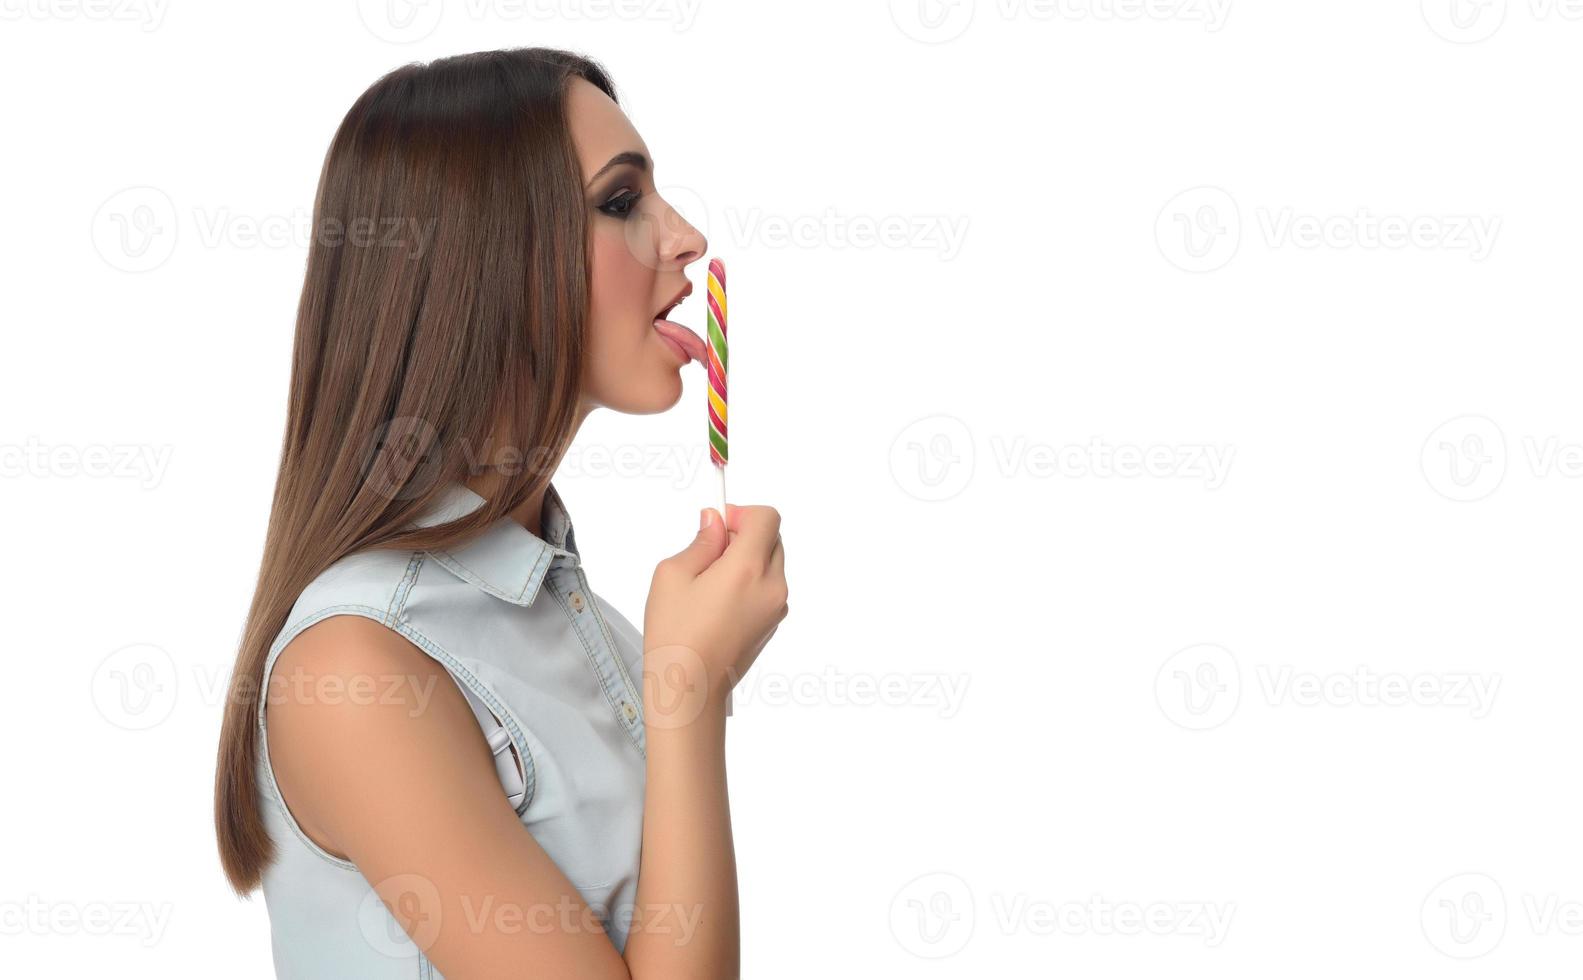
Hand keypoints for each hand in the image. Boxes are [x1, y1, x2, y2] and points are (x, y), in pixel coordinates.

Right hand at [642, 505, 787, 721]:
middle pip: (773, 538)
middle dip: (744, 536)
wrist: (689, 689)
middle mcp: (772, 586)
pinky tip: (720, 603)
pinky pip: (768, 588)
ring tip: (711, 583)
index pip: (767, 518)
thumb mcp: (673, 575)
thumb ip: (701, 542)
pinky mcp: (773, 623)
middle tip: (710, 554)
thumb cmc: (675, 634)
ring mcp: (777, 608)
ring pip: (772, 563)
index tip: (719, 525)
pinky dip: (751, 583)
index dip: (742, 514)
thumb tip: (715, 521)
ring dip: (748, 560)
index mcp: (748, 569)